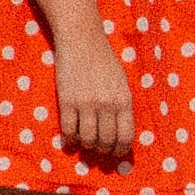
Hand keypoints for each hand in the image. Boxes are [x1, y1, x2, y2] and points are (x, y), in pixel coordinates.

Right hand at [53, 37, 135, 164]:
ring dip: (86, 145)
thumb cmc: (104, 60)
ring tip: (85, 142)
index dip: (121, 149)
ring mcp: (86, 104)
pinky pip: (69, 130)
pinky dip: (69, 138)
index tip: (116, 153)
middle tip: (99, 148)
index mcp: (124, 100)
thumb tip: (121, 130)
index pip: (126, 135)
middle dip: (103, 149)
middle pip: (106, 140)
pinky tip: (70, 138)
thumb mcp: (122, 81)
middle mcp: (107, 104)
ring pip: (88, 139)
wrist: (81, 41)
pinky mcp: (67, 101)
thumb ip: (122, 104)